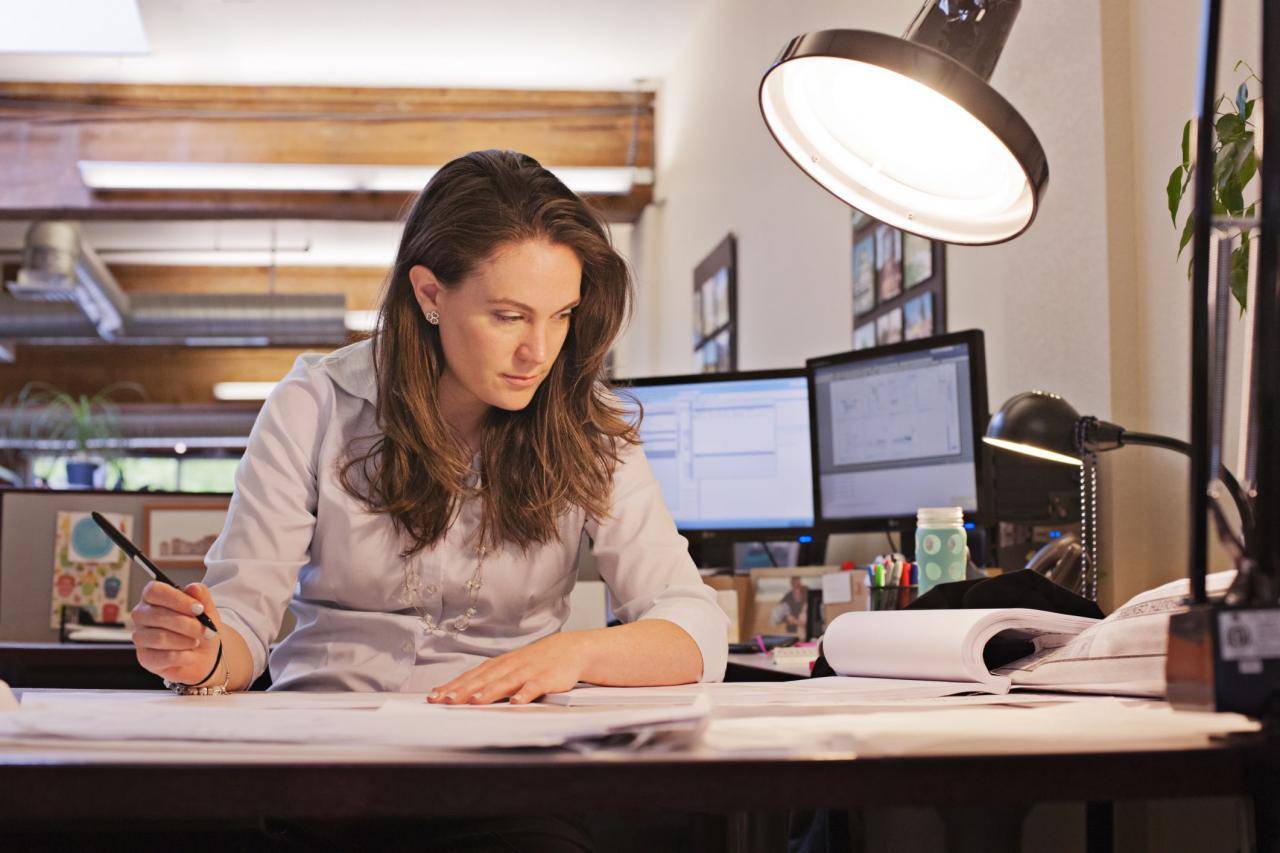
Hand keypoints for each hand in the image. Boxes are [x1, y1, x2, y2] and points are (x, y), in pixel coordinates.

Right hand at [131, 582, 222, 685]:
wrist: (205, 655)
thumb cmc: (200, 628)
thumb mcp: (207, 610)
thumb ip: (202, 596)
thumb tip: (192, 587)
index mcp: (153, 597)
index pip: (154, 591)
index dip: (177, 599)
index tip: (198, 608)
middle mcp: (142, 615)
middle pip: (157, 615)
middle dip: (187, 624)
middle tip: (204, 629)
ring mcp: (140, 637)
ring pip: (160, 637)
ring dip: (185, 640)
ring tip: (196, 641)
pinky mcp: (144, 658)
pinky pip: (163, 656)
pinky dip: (183, 656)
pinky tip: (189, 654)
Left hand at [427, 632, 591, 705]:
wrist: (570, 649)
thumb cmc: (535, 662)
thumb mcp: (511, 667)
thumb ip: (489, 679)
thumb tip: (460, 693)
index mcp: (499, 665)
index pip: (471, 676)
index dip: (453, 686)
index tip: (434, 696)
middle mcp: (510, 666)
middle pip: (483, 679)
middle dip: (463, 690)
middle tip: (445, 701)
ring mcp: (528, 671)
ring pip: (505, 682)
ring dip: (489, 692)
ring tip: (474, 702)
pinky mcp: (547, 678)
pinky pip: (535, 686)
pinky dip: (525, 693)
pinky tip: (516, 702)